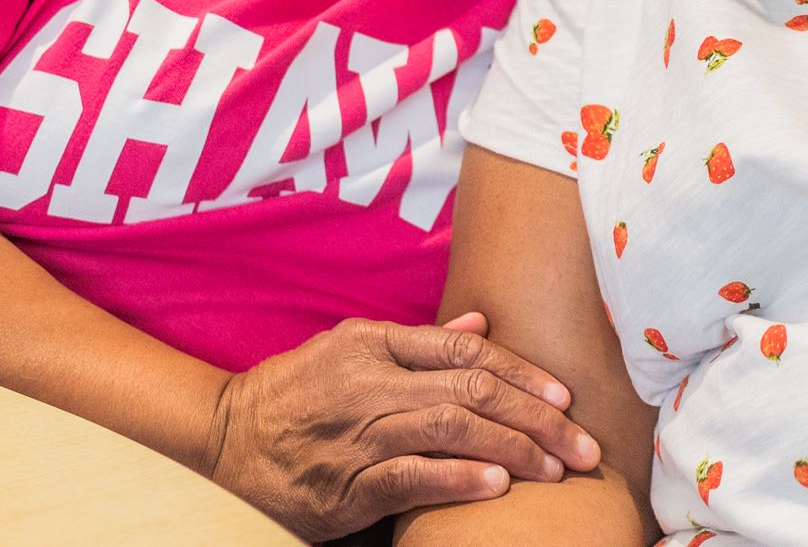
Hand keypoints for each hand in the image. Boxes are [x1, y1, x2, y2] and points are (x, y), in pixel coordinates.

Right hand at [205, 311, 599, 539]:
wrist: (225, 436)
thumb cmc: (297, 390)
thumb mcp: (351, 346)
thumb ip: (418, 340)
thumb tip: (481, 322)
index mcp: (374, 342)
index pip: (465, 351)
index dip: (522, 372)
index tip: (565, 397)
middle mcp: (369, 381)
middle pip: (471, 391)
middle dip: (537, 419)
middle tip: (582, 445)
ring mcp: (356, 433)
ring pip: (450, 430)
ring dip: (512, 450)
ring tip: (553, 468)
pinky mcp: (344, 485)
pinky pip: (411, 477)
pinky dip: (458, 479)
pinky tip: (497, 485)